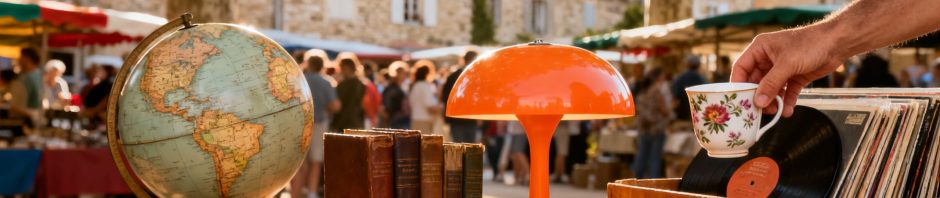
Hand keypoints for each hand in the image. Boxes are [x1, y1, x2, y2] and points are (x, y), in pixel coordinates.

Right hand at [731, 28, 846, 116]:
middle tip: (759, 110)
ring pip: (771, 89)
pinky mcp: (794, 77)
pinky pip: (786, 92)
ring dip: (773, 101)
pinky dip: (786, 101)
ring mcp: (781, 69)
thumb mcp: (787, 64)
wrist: (837, 43)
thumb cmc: (810, 44)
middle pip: (756, 82)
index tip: (738, 100)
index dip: (738, 84)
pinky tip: (788, 110)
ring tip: (776, 111)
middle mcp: (767, 59)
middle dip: (759, 96)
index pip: (741, 68)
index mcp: (760, 49)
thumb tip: (758, 102)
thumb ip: (771, 84)